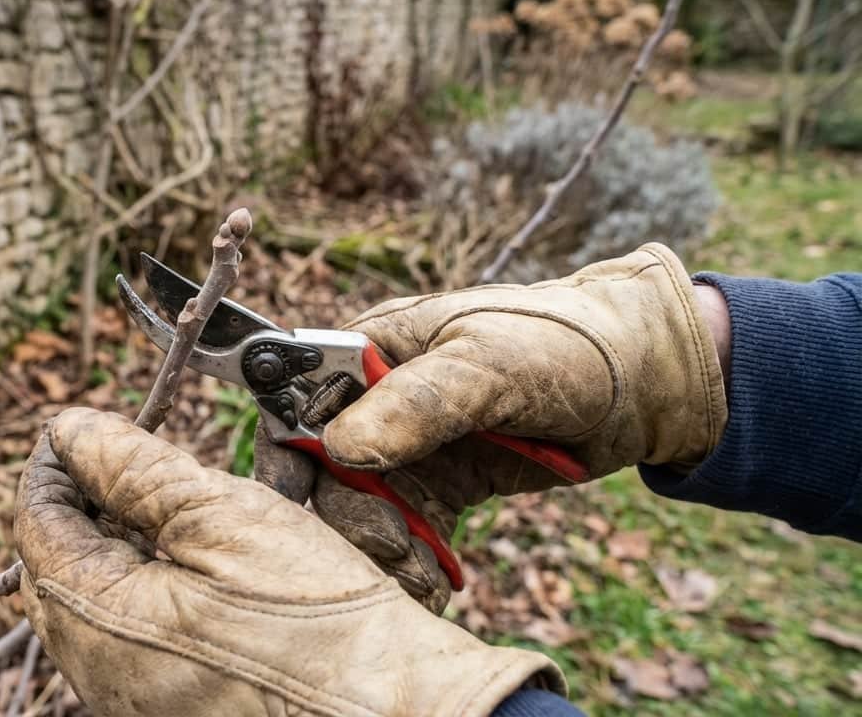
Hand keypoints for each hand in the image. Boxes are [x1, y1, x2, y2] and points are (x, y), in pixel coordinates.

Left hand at [16, 408, 563, 716]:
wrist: (398, 712)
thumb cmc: (318, 622)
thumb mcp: (223, 517)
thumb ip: (131, 467)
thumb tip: (69, 430)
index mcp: (95, 621)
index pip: (36, 521)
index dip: (58, 461)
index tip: (93, 427)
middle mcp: (97, 671)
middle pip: (58, 563)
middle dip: (89, 501)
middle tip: (137, 461)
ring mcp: (132, 698)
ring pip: (97, 598)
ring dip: (126, 540)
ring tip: (182, 505)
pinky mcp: (170, 708)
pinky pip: (135, 634)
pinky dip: (156, 584)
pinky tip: (207, 561)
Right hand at [256, 244, 727, 609]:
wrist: (644, 382)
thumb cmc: (564, 345)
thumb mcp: (490, 366)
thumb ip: (415, 403)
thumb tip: (338, 446)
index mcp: (371, 349)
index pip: (295, 402)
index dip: (287, 458)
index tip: (295, 511)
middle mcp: (376, 399)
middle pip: (321, 470)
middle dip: (345, 518)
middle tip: (389, 547)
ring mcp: (408, 445)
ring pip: (359, 509)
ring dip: (378, 549)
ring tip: (417, 575)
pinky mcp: (441, 484)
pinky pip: (405, 531)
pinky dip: (409, 563)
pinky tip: (430, 587)